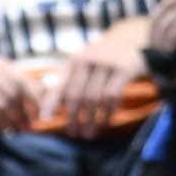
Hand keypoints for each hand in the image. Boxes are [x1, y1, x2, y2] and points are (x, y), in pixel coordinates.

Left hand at [51, 18, 148, 137]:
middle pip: (75, 94)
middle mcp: (87, 61)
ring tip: (89, 134)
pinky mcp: (123, 69)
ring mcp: (106, 64)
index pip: (60, 85)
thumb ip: (68, 83)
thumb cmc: (102, 61)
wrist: (130, 41)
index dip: (51, 102)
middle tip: (73, 134)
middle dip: (73, 117)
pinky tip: (105, 123)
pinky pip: (112, 96)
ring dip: (90, 119)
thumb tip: (49, 110)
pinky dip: (107, 113)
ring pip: (93, 97)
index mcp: (74, 62)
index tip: (45, 119)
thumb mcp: (83, 66)